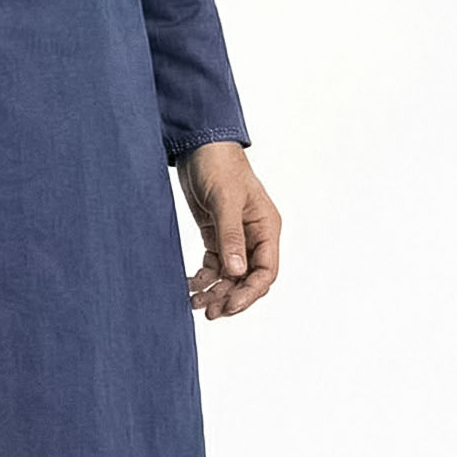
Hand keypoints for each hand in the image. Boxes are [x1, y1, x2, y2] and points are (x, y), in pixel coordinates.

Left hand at [175, 142, 279, 318]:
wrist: (199, 145)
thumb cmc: (219, 165)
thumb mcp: (225, 200)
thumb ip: (231, 235)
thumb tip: (237, 272)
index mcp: (266, 228)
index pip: (266, 272)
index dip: (249, 293)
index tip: (228, 306)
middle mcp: (254, 236)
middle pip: (247, 280)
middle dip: (230, 297)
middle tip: (208, 311)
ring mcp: (235, 237)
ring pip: (230, 276)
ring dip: (215, 291)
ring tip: (195, 303)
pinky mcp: (216, 234)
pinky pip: (214, 265)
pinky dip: (203, 278)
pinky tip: (190, 286)